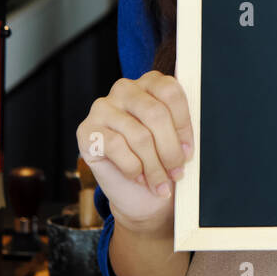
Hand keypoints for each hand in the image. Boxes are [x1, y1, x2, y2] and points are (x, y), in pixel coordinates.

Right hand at [75, 70, 194, 234]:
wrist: (134, 192)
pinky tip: (138, 177)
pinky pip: (116, 147)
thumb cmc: (158, 162)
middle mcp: (125, 89)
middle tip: (177, 172)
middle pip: (155, 114)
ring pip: (139, 135)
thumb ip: (181, 130)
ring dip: (154, 166)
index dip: (184, 125)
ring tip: (160, 183)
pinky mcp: (87, 130)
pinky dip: (132, 168)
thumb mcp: (174, 142)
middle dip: (170, 150)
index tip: (189, 152)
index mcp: (151, 83)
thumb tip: (189, 140)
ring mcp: (103, 107)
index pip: (171, 93)